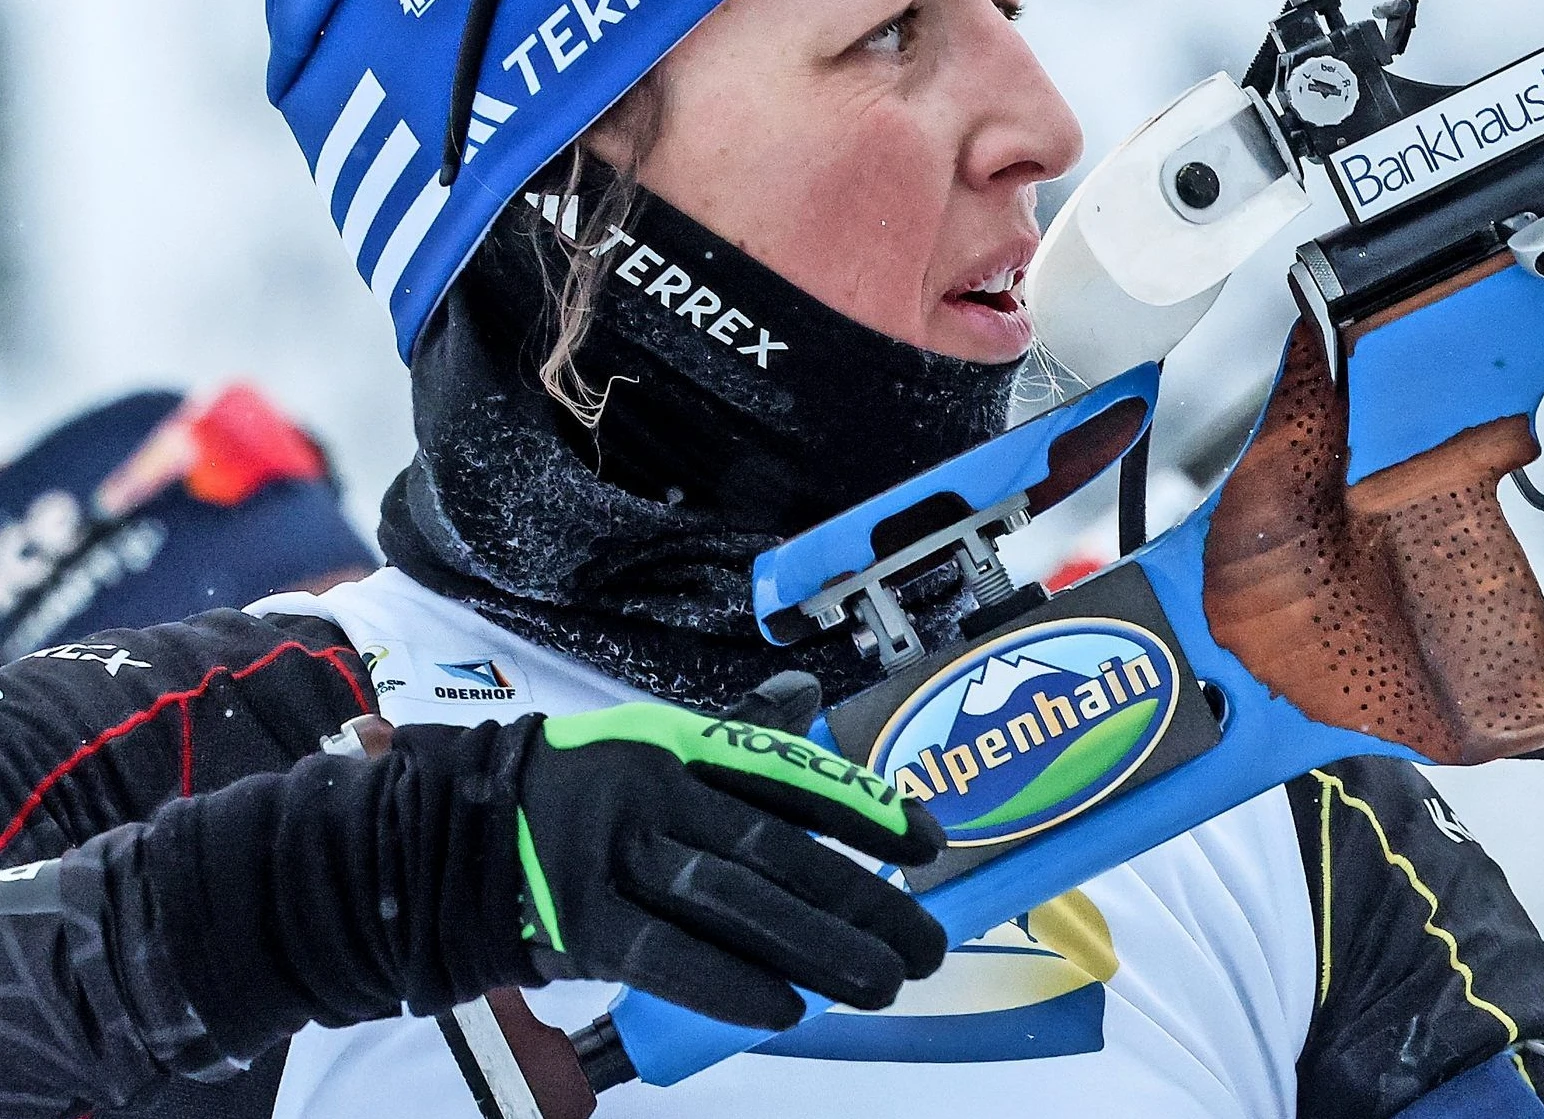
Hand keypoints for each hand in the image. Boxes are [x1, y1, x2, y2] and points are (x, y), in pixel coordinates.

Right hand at [513, 704, 946, 1029]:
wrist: (448, 836)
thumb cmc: (576, 797)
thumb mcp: (651, 748)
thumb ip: (732, 741)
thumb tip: (810, 700)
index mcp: (679, 748)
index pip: (788, 774)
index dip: (861, 807)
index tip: (929, 843)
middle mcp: (654, 794)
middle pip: (776, 850)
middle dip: (862, 900)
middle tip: (926, 947)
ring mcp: (614, 857)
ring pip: (733, 902)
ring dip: (816, 946)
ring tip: (883, 982)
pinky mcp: (578, 922)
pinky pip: (665, 956)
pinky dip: (728, 983)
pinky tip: (788, 1009)